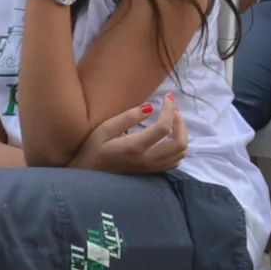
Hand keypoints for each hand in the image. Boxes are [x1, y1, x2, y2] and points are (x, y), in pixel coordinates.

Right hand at [74, 96, 189, 173]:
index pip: (164, 128)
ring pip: (181, 153)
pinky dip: (178, 147)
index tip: (167, 97)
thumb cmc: (93, 147)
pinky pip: (176, 161)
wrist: (89, 172)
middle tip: (173, 109)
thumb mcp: (106, 128)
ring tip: (172, 120)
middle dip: (181, 122)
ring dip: (182, 134)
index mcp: (135, 147)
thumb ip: (128, 117)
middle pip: (179, 143)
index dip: (170, 110)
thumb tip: (151, 107)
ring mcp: (152, 168)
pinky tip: (169, 136)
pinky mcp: (153, 172)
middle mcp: (148, 160)